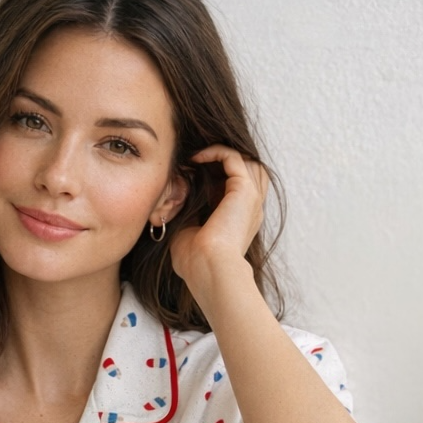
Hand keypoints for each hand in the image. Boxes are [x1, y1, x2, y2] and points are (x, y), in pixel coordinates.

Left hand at [169, 146, 268, 304]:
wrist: (209, 270)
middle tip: (196, 160)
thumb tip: (171, 205)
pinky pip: (233, 157)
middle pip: (246, 169)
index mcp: (239, 220)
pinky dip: (215, 152)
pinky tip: (196, 158)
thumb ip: (186, 217)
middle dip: (222, 160)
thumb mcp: (187, 234)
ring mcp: (250, 199)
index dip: (215, 174)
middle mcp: (249, 208)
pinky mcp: (245, 191)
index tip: (190, 171)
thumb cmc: (196, 263)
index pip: (235, 187)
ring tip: (197, 156)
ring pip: (244, 160)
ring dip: (220, 153)